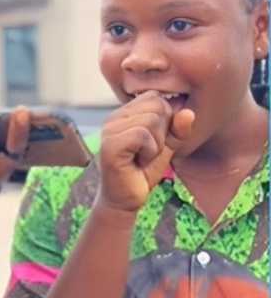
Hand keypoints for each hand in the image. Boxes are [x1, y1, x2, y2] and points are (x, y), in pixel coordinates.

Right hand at [97, 91, 194, 213]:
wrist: (125, 200)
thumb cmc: (142, 172)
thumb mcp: (167, 147)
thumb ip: (178, 129)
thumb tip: (188, 112)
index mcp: (124, 114)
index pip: (156, 98)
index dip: (165, 120)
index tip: (153, 142)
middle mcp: (113, 118)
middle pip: (157, 106)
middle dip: (162, 132)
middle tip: (147, 152)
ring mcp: (109, 130)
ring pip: (151, 120)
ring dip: (156, 144)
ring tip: (142, 157)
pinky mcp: (110, 144)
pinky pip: (142, 135)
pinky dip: (148, 151)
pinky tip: (138, 162)